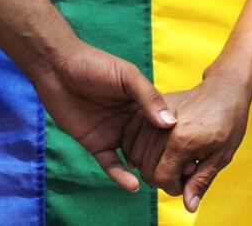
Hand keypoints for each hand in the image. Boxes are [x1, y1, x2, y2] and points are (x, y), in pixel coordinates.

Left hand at [33, 40, 176, 191]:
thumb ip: (148, 97)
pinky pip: (110, 163)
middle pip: (151, 145)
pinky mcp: (95, 143)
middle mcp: (130, 121)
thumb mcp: (127, 76)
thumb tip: (170, 124)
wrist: (57, 67)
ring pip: (133, 157)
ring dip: (145, 171)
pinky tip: (133, 186)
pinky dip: (120, 176)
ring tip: (161, 185)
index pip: (164, 125)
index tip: (193, 154)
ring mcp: (114, 134)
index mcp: (141, 104)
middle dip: (164, 160)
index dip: (176, 139)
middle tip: (182, 177)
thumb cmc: (94, 64)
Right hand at [122, 65, 251, 211]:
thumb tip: (188, 206)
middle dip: (161, 178)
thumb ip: (201, 180)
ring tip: (170, 158)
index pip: (162, 178)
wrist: (223, 90)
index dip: (173, 187)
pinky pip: (129, 135)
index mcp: (181, 141)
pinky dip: (135, 147)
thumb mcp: (222, 155)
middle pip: (146, 169)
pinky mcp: (149, 109)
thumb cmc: (228, 121)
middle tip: (180, 170)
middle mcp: (162, 129)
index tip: (186, 181)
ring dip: (148, 164)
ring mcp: (153, 116)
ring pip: (135, 154)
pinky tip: (152, 149)